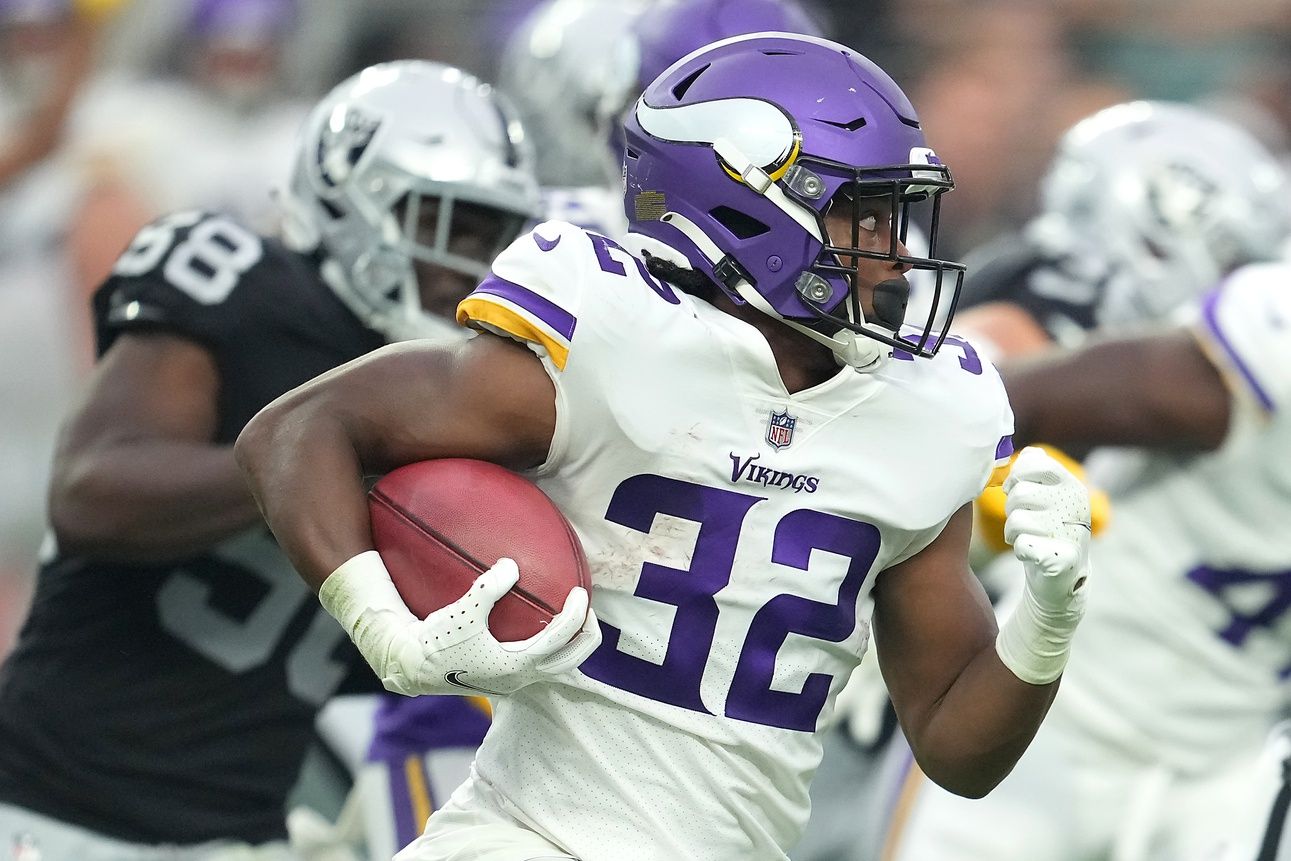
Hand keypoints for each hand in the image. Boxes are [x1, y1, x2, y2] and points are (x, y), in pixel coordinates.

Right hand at [322, 552, 600, 696]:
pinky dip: (547, 646)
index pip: (560, 640)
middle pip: (572, 662)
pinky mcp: (502, 678)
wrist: (410, 667)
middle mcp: (520, 679)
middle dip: (587, 637)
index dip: (575, 615)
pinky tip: (536, 623)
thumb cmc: (437, 640)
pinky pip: (537, 662)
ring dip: (569, 645)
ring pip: (556, 667)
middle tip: (589, 611)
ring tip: (572, 618)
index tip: (579, 592)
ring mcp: (513, 682)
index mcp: (516, 665)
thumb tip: (513, 565)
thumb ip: (490, 587)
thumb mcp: (464, 611)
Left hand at [1002, 446, 1091, 613]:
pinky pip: (1023, 545)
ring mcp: (1071, 532)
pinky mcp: (1062, 559)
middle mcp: (1076, 505)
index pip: (1033, 463)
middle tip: (1023, 519)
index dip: (1016, 475)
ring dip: (1013, 531)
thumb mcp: (1045, 493)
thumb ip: (1036, 469)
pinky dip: (1020, 550)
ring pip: (1016, 520)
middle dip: (1011, 508)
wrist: (1061, 573)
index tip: (1016, 487)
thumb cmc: (1046, 526)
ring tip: (1027, 536)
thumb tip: (1030, 452)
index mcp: (1072, 484)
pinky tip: (1032, 553)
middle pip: (1019, 493)